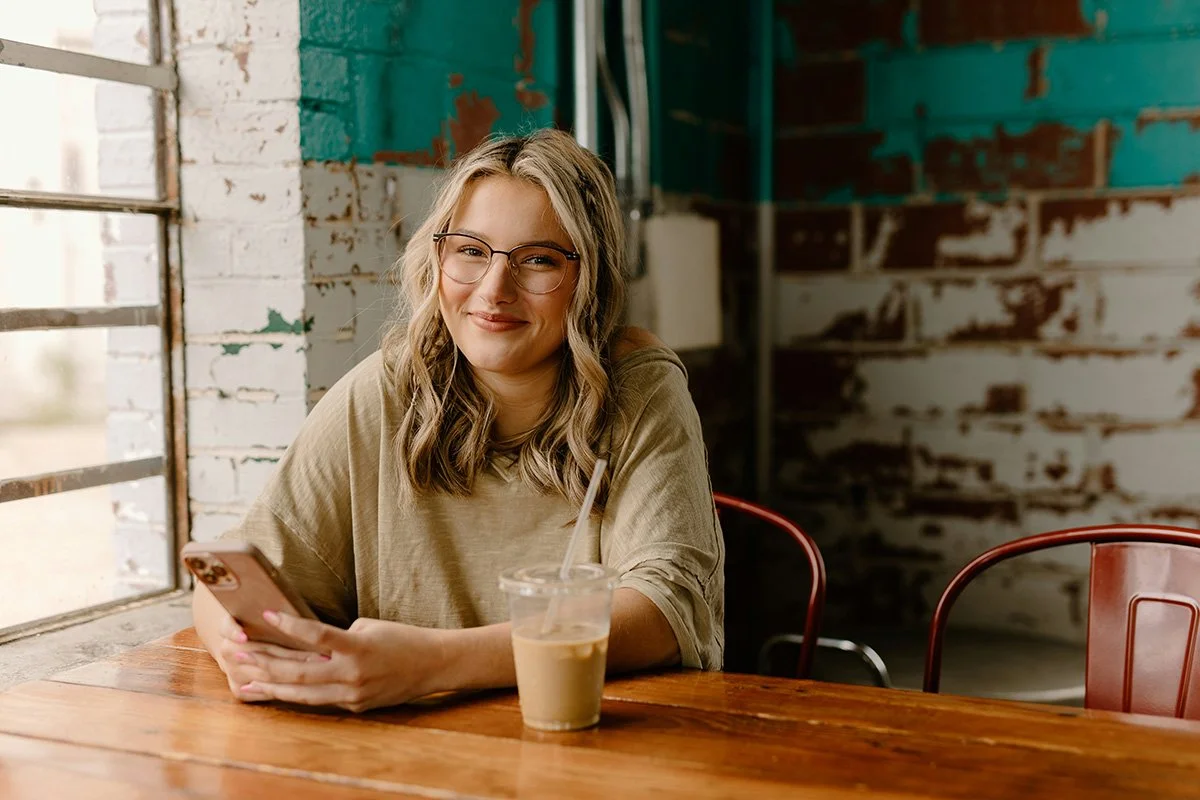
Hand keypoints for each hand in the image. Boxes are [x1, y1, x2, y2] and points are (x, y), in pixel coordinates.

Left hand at [235, 611, 447, 711]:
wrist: (433, 665)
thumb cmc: (402, 638)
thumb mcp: (369, 627)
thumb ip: (337, 637)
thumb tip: (307, 642)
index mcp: (358, 647)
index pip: (316, 635)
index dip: (289, 625)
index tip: (265, 613)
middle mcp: (352, 674)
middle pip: (298, 670)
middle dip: (263, 660)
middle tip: (237, 650)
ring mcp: (352, 694)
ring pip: (300, 693)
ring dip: (269, 685)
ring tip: (243, 679)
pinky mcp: (353, 706)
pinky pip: (317, 700)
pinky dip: (293, 695)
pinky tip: (273, 692)